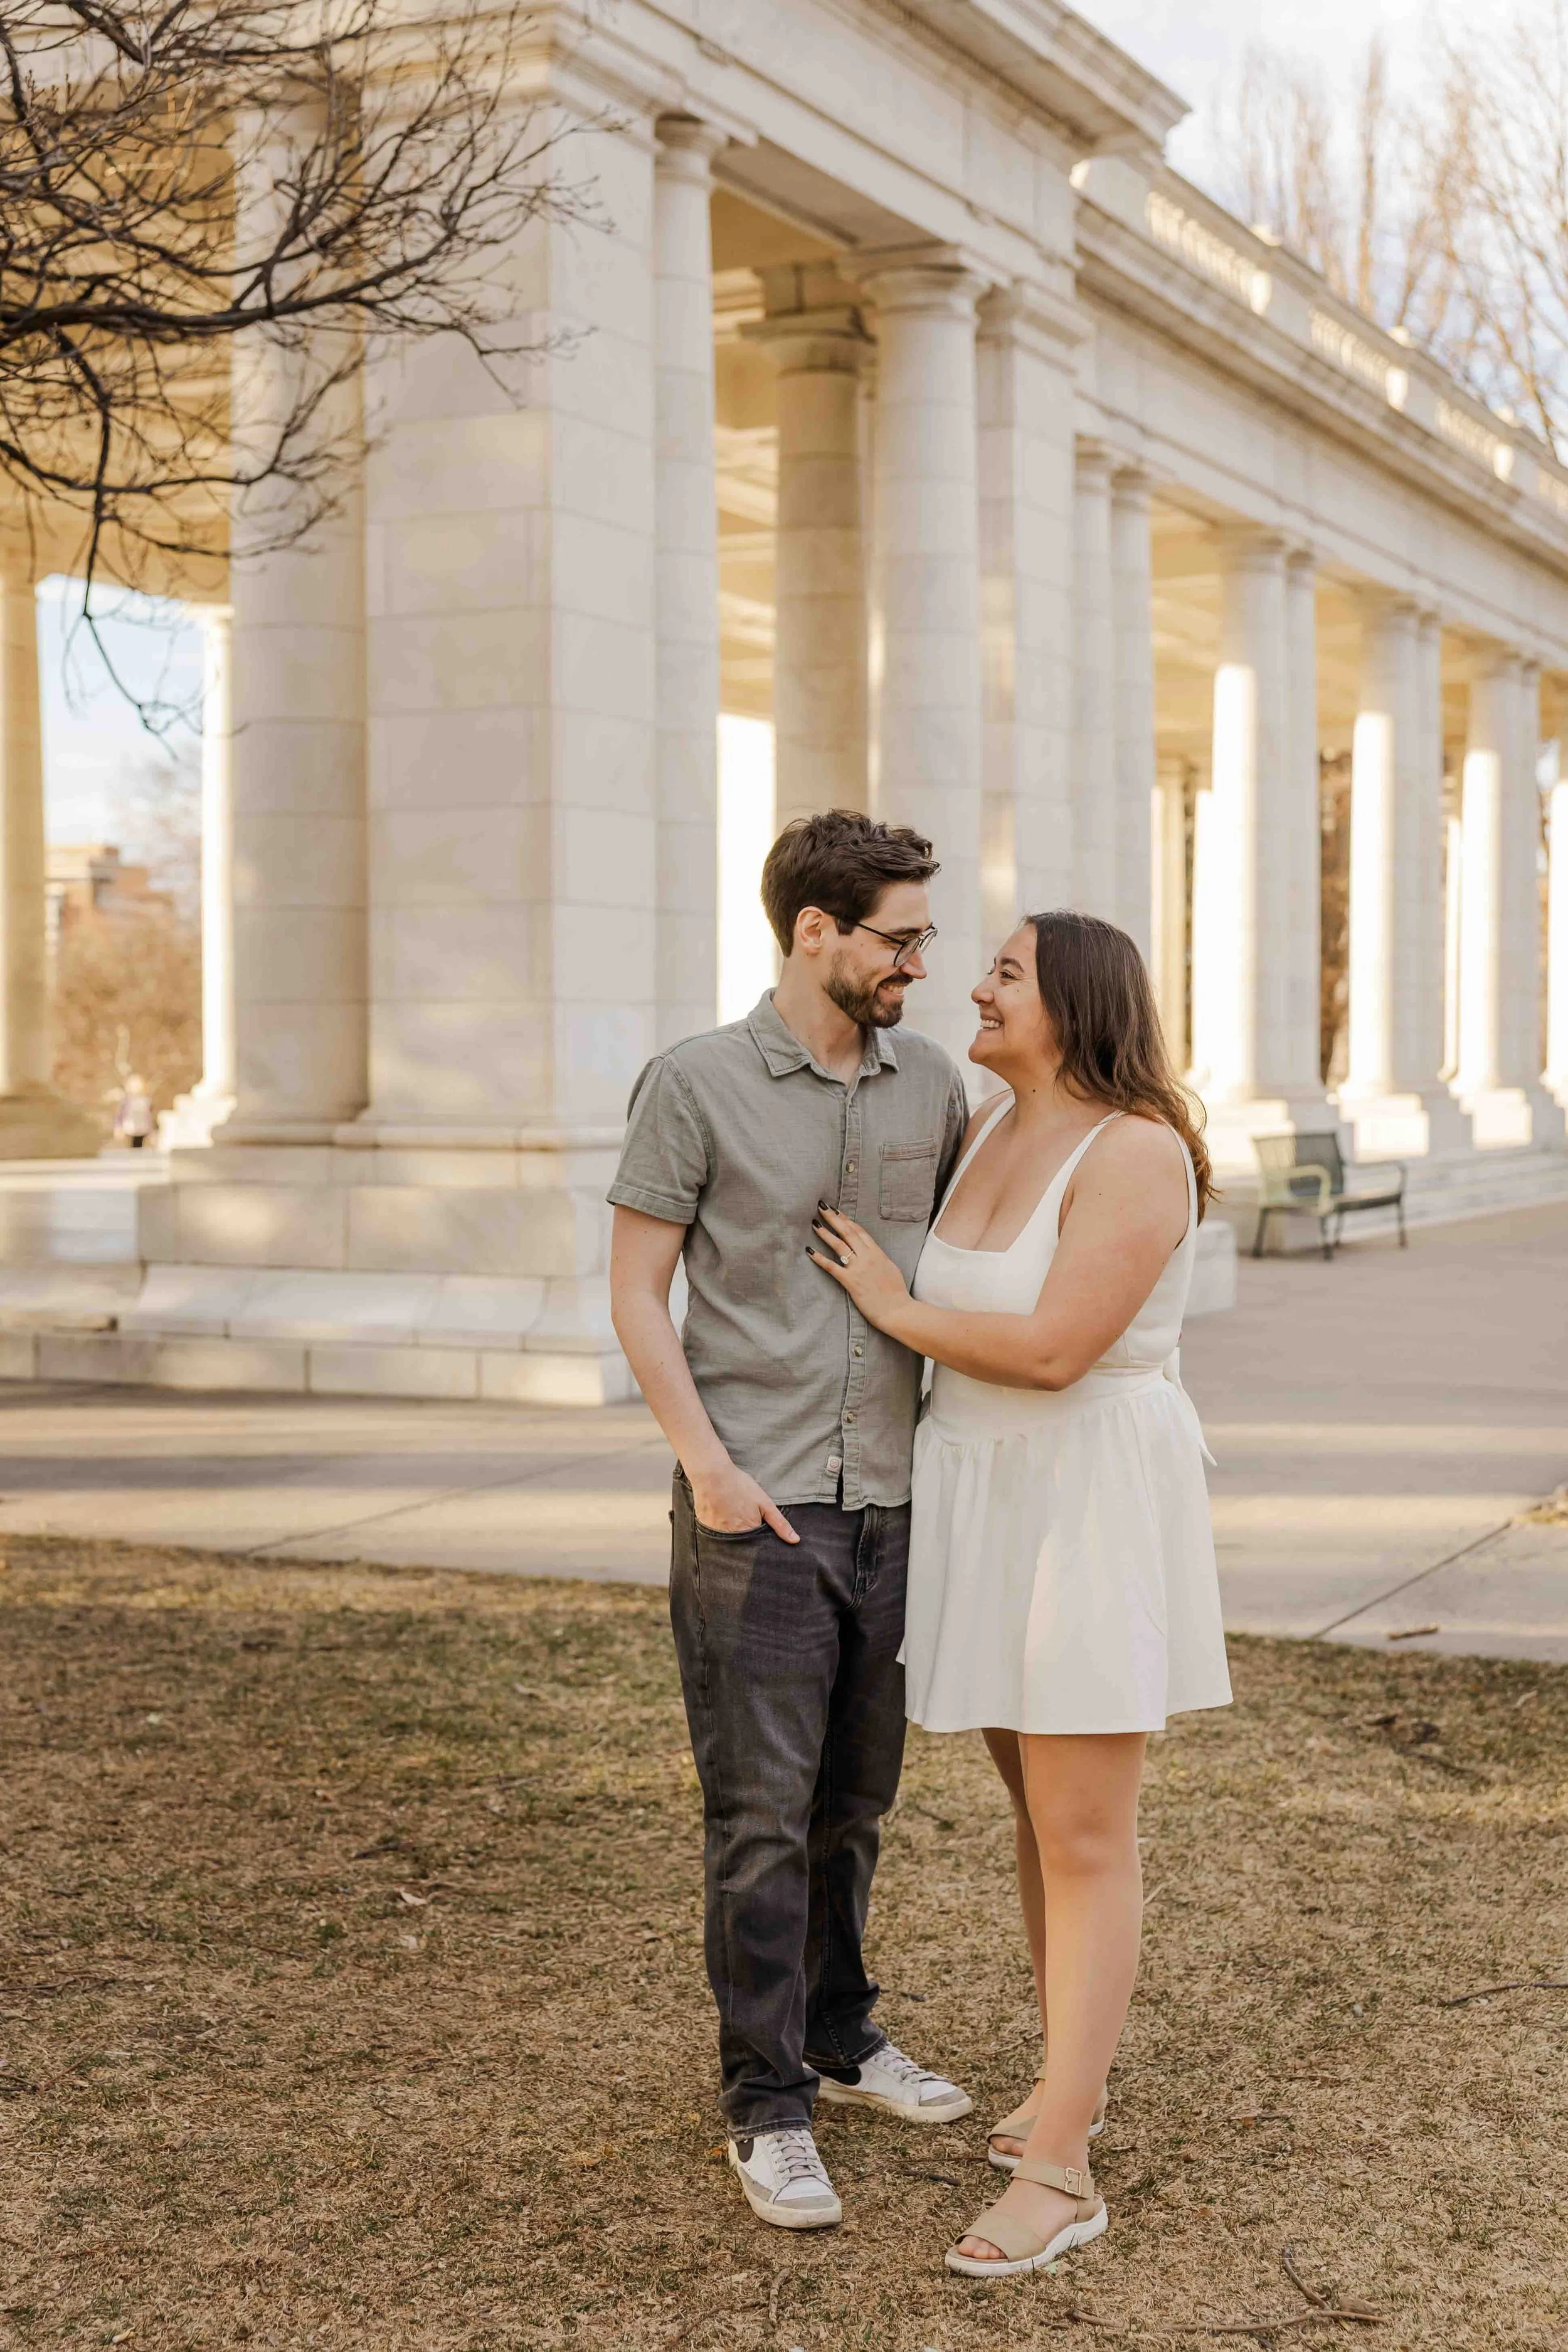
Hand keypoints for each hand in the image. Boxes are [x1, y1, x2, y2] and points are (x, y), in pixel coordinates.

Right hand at [687, 1459, 799, 1543]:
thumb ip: (780, 1524)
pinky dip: (718, 1526)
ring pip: (728, 1539)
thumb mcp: (765, 1503)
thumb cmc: (740, 1486)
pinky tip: (719, 1512)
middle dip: (744, 1535)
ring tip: (730, 1513)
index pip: (757, 1546)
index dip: (759, 1538)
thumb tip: (795, 1540)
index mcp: (749, 1533)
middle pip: (742, 1545)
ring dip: (731, 1530)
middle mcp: (732, 1538)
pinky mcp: (705, 1528)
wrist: (712, 1475)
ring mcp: (717, 1534)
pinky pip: (714, 1533)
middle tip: (741, 1515)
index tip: (757, 1525)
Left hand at [808, 1204, 911, 1334]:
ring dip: (825, 1233)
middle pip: (848, 1232)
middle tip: (822, 1207)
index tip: (838, 1212)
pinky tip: (810, 1251)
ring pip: (839, 1245)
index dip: (847, 1220)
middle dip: (834, 1218)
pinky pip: (832, 1267)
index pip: (860, 1231)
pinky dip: (820, 1258)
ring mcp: (858, 1268)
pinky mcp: (850, 1281)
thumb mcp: (891, 1269)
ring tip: (815, 1223)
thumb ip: (880, 1259)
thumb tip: (872, 1254)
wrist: (897, 1310)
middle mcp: (867, 1257)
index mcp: (878, 1253)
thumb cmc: (896, 1293)